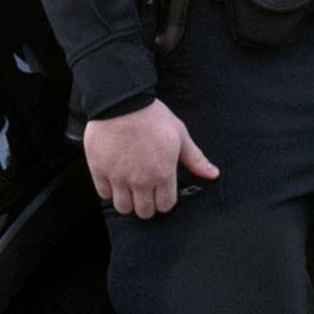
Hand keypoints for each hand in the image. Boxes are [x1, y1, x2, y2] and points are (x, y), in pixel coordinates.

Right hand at [83, 99, 218, 218]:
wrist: (121, 101)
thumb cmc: (152, 116)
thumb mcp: (180, 134)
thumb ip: (195, 159)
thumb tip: (213, 174)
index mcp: (163, 173)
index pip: (165, 205)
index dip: (165, 200)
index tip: (162, 191)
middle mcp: (140, 180)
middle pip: (145, 212)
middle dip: (148, 204)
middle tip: (146, 191)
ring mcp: (118, 177)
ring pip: (124, 208)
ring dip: (128, 201)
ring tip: (130, 187)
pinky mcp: (100, 171)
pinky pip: (104, 194)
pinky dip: (110, 190)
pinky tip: (115, 178)